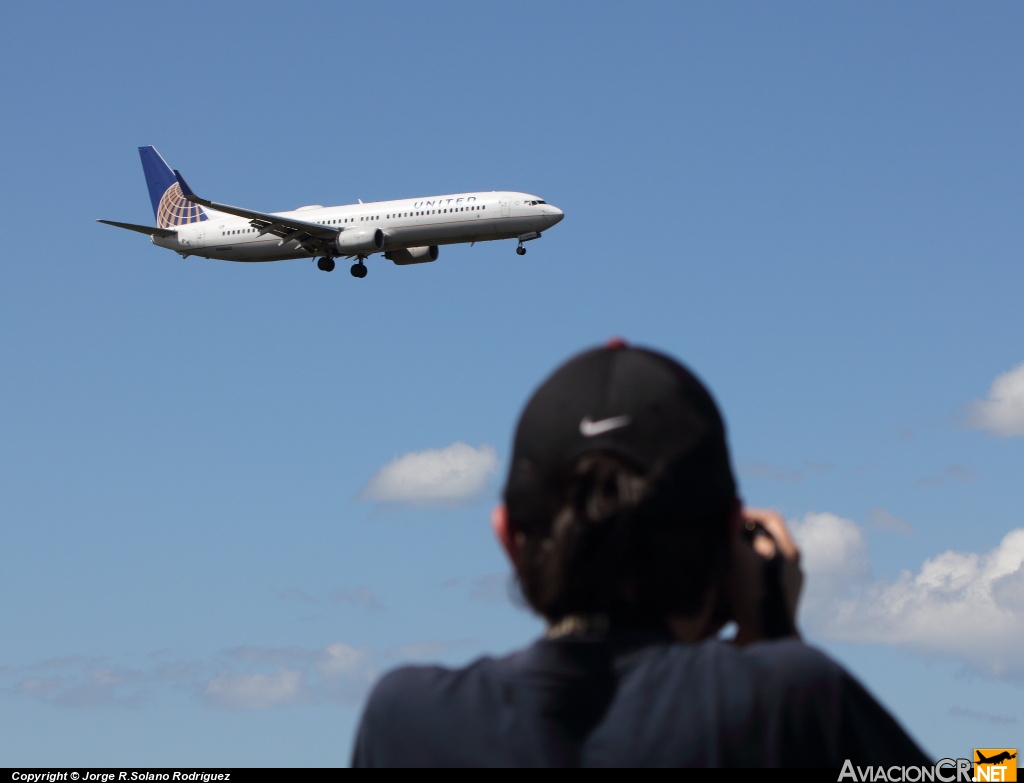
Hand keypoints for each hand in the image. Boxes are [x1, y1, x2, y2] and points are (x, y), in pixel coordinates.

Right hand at [728, 507, 802, 644]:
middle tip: (723, 535)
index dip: (747, 513)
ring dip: (745, 555)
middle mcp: (795, 567)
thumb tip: (734, 501)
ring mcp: (792, 585)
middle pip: (769, 538)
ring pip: (767, 560)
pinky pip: (765, 578)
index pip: (771, 518)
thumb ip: (733, 529)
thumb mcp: (737, 557)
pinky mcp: (784, 602)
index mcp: (788, 552)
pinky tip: (731, 581)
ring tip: (725, 557)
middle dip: (744, 534)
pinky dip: (749, 575)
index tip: (727, 518)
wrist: (765, 641)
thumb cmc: (751, 596)